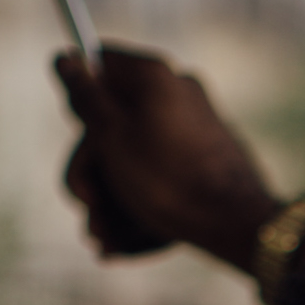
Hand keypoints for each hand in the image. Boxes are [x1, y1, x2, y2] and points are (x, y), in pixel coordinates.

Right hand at [56, 45, 282, 267]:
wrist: (239, 226)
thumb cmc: (169, 180)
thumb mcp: (110, 137)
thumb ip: (85, 97)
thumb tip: (65, 57)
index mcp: (154, 76)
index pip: (100, 65)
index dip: (80, 100)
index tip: (77, 133)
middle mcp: (180, 95)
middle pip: (116, 124)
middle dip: (93, 174)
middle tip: (87, 208)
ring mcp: (198, 131)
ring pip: (138, 160)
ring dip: (112, 202)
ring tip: (104, 240)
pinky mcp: (209, 165)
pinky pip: (165, 182)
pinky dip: (142, 210)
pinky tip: (123, 246)